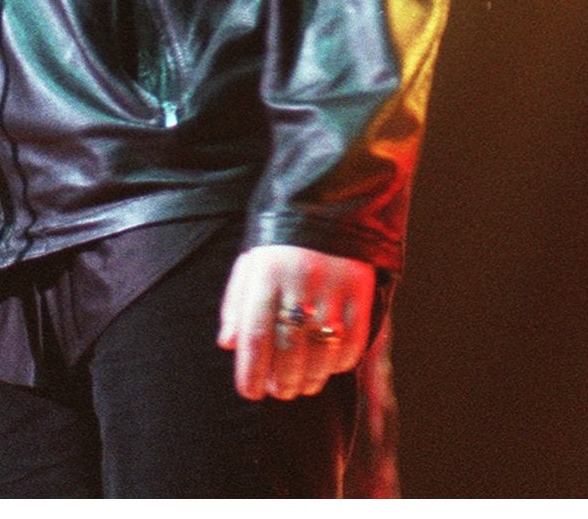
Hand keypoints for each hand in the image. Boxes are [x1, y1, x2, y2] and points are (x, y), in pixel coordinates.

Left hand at [215, 243, 375, 400]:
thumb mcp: (252, 260)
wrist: (330, 196)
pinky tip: (329, 367)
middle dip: (281, 382)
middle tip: (278, 392)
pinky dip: (340, 362)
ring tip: (302, 386)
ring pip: (321, 351)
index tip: (249, 391)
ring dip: (310, 379)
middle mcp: (299, 279)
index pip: (254, 335)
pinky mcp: (360, 288)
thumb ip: (237, 302)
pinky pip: (353, 339)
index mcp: (266, 272)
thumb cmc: (281, 237)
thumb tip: (228, 344)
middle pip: (289, 349)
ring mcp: (333, 285)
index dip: (250, 372)